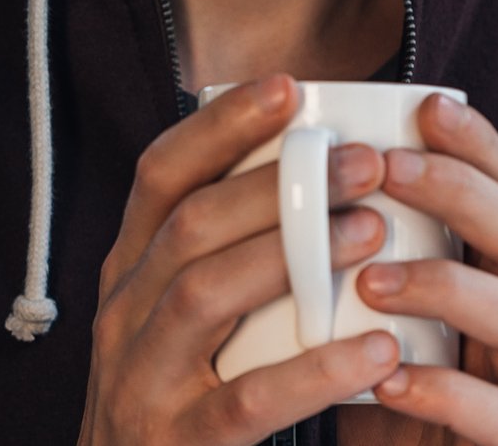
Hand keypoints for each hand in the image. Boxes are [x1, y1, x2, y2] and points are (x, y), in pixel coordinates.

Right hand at [78, 72, 402, 445]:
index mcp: (126, 273)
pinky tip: (375, 350)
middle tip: (364, 161)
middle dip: (278, 184)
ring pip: (206, 296)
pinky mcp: (177, 445)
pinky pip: (246, 400)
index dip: (219, 126)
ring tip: (372, 231)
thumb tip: (307, 172)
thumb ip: (219, 256)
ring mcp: (141, 383)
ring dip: (293, 255)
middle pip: (189, 226)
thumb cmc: (177, 402)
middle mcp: (121, 318)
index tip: (288, 86)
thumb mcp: (175, 320)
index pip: (158, 176)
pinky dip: (313, 371)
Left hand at [338, 93, 497, 445]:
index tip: (426, 107)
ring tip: (372, 280)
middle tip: (391, 171)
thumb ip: (354, 228)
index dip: (479, 144)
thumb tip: (284, 142)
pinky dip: (447, 392)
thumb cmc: (371, 363)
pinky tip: (389, 374)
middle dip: (465, 195)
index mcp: (495, 264)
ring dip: (450, 288)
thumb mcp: (363, 287)